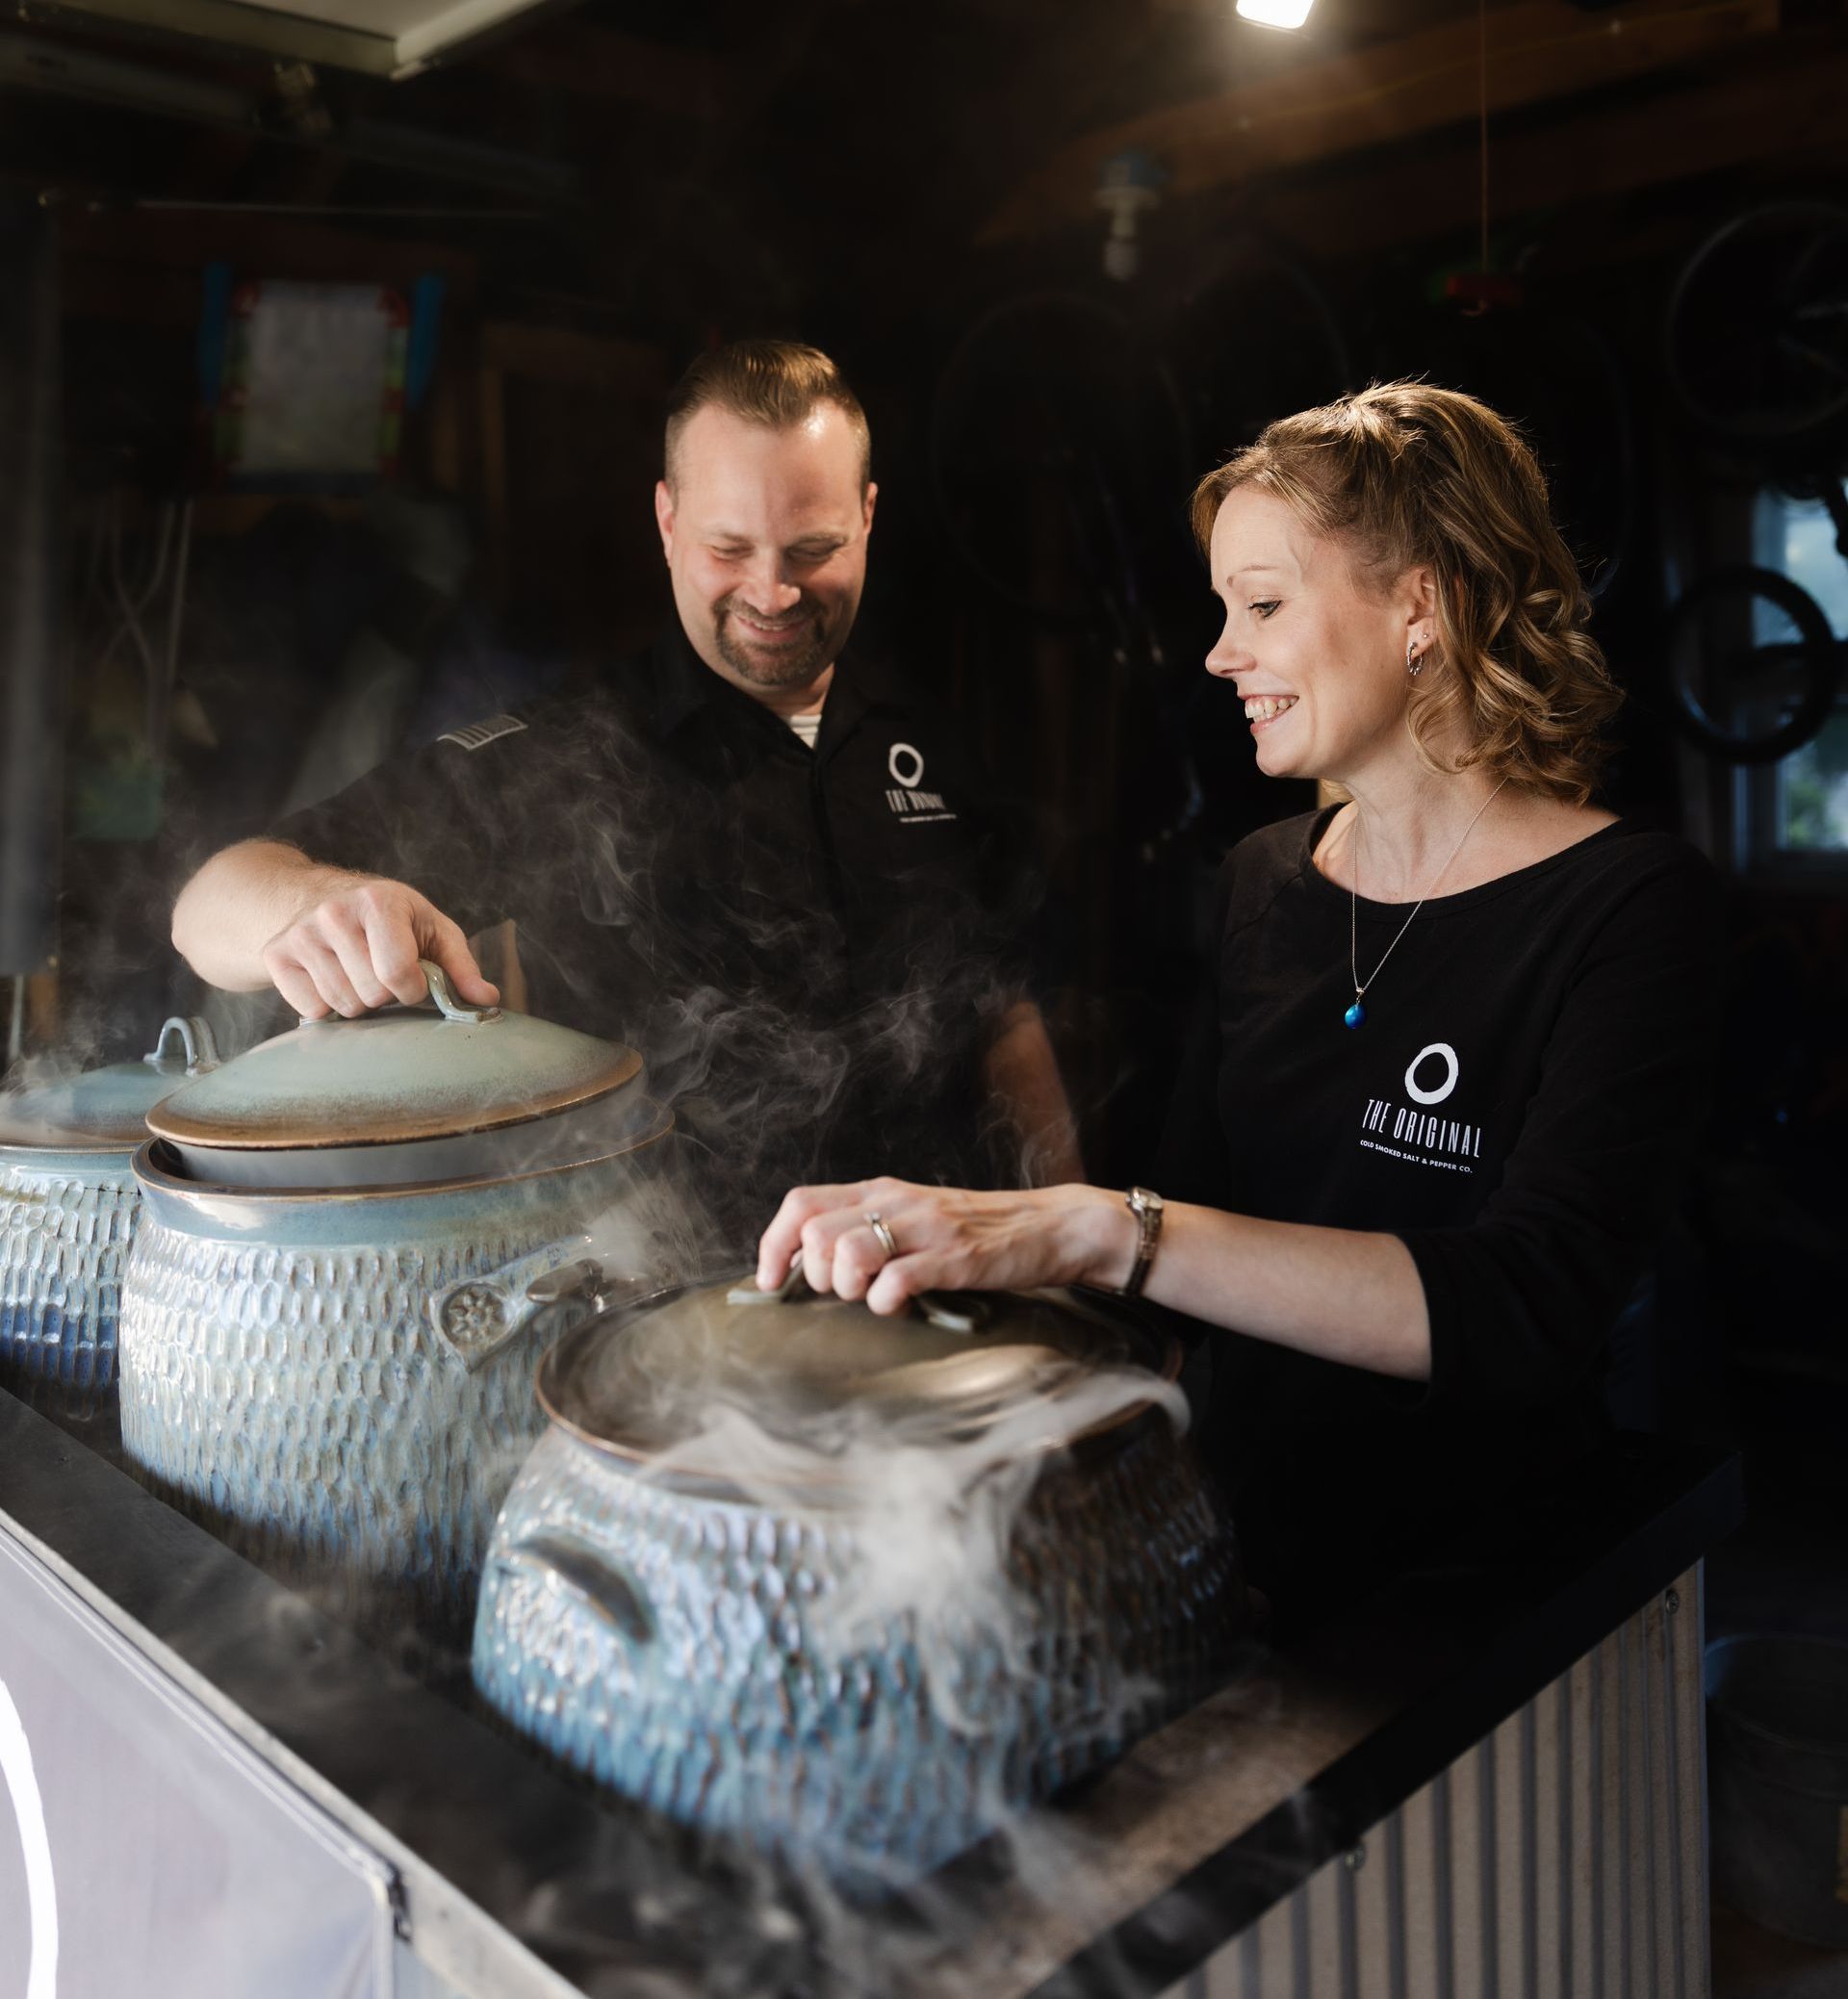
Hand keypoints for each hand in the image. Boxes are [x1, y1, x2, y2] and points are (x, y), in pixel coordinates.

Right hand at [261, 872, 499, 1020]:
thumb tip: (487, 1000)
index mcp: (379, 902)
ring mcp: (301, 934)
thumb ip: (461, 966)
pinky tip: (332, 978)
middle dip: (386, 995)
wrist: (320, 897)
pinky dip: (327, 1005)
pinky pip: (312, 1010)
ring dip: (359, 1002)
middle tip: (382, 972)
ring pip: (342, 1005)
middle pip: (371, 994)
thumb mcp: (433, 930)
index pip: (397, 973)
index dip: (412, 989)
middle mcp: (334, 913)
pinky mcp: (276, 955)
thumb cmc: (391, 918)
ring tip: (358, 974)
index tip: (413, 980)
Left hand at [754, 1176, 1132, 1315]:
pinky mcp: (955, 1257)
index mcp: (881, 1191)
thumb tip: (810, 1264)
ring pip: (848, 1252)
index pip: (801, 1203)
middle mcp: (897, 1202)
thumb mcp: (915, 1217)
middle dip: (815, 1275)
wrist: (1050, 1226)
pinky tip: (902, 1304)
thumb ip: (870, 1228)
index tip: (771, 1281)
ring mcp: (927, 1228)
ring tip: (873, 1297)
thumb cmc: (978, 1230)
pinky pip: (896, 1281)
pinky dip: (886, 1303)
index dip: (773, 1244)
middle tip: (843, 1291)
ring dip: (847, 1288)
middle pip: (815, 1232)